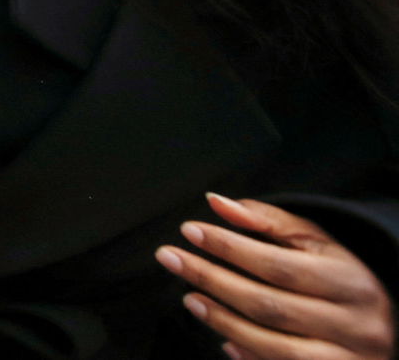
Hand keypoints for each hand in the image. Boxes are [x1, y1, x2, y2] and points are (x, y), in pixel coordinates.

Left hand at [157, 192, 393, 359]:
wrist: (390, 326)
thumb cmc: (342, 277)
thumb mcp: (317, 243)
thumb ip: (268, 221)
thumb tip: (217, 203)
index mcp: (351, 281)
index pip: (278, 265)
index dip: (229, 248)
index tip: (189, 230)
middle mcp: (354, 324)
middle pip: (270, 306)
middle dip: (213, 280)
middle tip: (171, 259)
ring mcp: (347, 359)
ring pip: (274, 346)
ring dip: (223, 322)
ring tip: (189, 298)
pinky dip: (249, 357)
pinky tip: (223, 340)